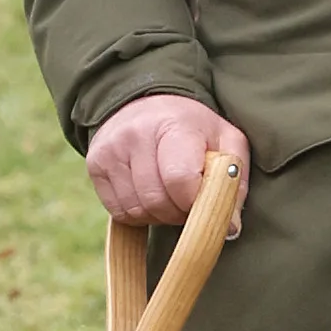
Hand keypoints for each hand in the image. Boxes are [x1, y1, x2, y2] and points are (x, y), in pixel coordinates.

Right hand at [87, 91, 250, 229]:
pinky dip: (137, 214)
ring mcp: (110, 150)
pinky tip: (149, 198)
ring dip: (158, 216)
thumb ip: (235, 180)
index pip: (180, 179)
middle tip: (189, 204)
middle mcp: (136, 135)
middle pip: (157, 200)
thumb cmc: (193, 126)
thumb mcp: (226, 139)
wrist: (146, 101)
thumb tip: (230, 228)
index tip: (203, 201)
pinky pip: (117, 211)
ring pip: (135, 210)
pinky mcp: (95, 164)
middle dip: (178, 213)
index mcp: (174, 125)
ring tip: (170, 199)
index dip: (195, 202)